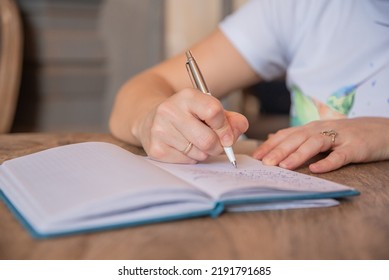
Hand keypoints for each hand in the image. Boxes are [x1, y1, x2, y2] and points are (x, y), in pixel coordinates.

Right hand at [138, 88, 248, 162]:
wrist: (151, 119)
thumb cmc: (187, 115)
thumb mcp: (209, 109)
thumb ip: (230, 119)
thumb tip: (239, 129)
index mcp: (187, 96)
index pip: (214, 112)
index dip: (225, 128)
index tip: (227, 135)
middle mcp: (170, 110)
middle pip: (208, 140)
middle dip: (217, 146)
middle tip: (215, 144)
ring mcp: (160, 130)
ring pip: (199, 153)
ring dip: (203, 153)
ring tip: (194, 142)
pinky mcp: (156, 149)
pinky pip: (187, 162)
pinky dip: (191, 158)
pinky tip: (183, 147)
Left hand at [253, 117, 388, 172]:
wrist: (381, 130)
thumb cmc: (345, 135)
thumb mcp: (320, 133)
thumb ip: (298, 137)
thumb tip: (272, 138)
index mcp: (311, 128)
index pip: (286, 135)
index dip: (270, 145)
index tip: (256, 157)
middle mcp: (322, 130)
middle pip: (297, 138)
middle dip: (279, 151)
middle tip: (265, 164)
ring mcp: (339, 137)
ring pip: (314, 144)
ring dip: (298, 154)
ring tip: (284, 166)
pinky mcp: (355, 148)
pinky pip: (340, 156)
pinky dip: (328, 162)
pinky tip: (316, 169)